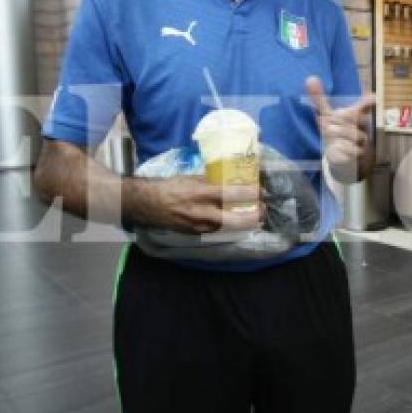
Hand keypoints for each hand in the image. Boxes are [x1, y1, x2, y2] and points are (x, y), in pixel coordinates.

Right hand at [137, 176, 263, 233]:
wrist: (148, 204)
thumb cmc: (170, 187)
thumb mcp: (192, 178)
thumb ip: (212, 181)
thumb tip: (231, 180)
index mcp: (201, 193)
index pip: (233, 194)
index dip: (251, 194)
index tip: (262, 191)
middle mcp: (202, 212)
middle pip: (236, 220)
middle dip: (254, 216)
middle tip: (263, 209)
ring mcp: (199, 226)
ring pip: (230, 228)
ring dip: (245, 223)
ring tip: (255, 216)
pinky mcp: (196, 234)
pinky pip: (218, 231)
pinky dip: (229, 226)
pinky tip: (235, 221)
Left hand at [306, 77, 373, 183]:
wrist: (341, 158)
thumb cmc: (336, 133)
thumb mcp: (326, 117)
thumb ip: (319, 99)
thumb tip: (310, 78)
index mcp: (355, 116)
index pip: (365, 106)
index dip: (368, 101)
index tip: (372, 97)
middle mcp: (361, 127)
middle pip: (356, 119)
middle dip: (343, 119)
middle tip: (330, 121)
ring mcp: (362, 142)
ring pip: (355, 135)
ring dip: (341, 134)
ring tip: (330, 133)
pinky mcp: (359, 156)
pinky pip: (353, 151)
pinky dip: (343, 149)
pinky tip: (335, 148)